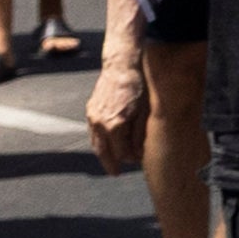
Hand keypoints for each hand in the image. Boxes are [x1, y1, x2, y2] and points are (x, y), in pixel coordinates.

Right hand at [86, 47, 147, 173]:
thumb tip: (139, 153)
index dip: (131, 159)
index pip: (121, 153)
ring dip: (103, 153)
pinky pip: (93, 131)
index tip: (138, 161)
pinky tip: (106, 143)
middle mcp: (100, 124)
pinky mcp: (90, 109)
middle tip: (116, 173)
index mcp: (115, 126)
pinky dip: (99, 140)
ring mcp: (93, 116)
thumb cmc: (140, 85)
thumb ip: (141, 134)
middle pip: (104, 151)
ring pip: (95, 142)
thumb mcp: (147, 111)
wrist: (123, 64)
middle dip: (111, 163)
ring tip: (111, 161)